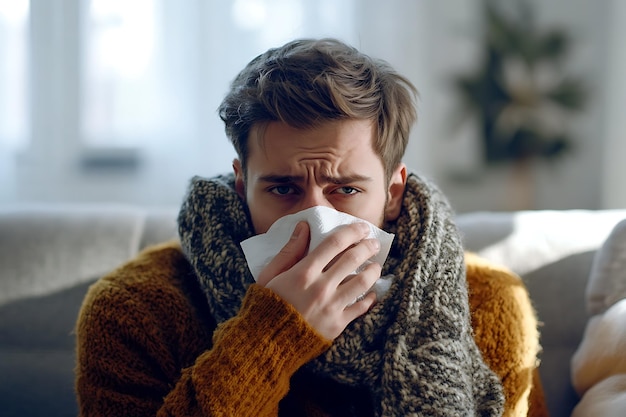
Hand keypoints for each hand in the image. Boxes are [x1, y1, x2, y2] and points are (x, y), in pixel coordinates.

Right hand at [257, 221, 380, 339]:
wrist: (266, 343)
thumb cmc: (266, 305)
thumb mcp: (270, 274)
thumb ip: (289, 250)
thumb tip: (304, 226)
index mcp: (304, 272)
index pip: (335, 243)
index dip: (352, 231)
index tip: (362, 227)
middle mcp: (321, 287)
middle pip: (353, 259)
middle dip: (368, 247)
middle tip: (374, 244)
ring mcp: (331, 306)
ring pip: (362, 282)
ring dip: (373, 270)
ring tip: (375, 266)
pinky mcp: (337, 325)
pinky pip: (361, 307)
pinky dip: (370, 297)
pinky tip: (371, 292)